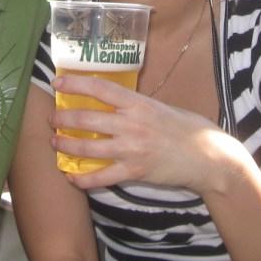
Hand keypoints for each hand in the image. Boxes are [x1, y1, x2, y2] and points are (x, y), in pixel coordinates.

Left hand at [49, 74, 237, 193]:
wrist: (207, 157)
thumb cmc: (184, 127)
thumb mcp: (158, 106)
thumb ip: (133, 105)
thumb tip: (108, 101)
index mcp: (137, 103)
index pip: (99, 89)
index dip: (75, 84)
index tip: (57, 81)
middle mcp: (131, 124)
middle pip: (86, 120)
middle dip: (63, 119)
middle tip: (52, 119)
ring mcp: (132, 150)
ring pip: (88, 149)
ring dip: (66, 146)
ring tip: (55, 142)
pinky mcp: (134, 172)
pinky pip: (102, 177)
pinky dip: (83, 180)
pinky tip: (72, 178)